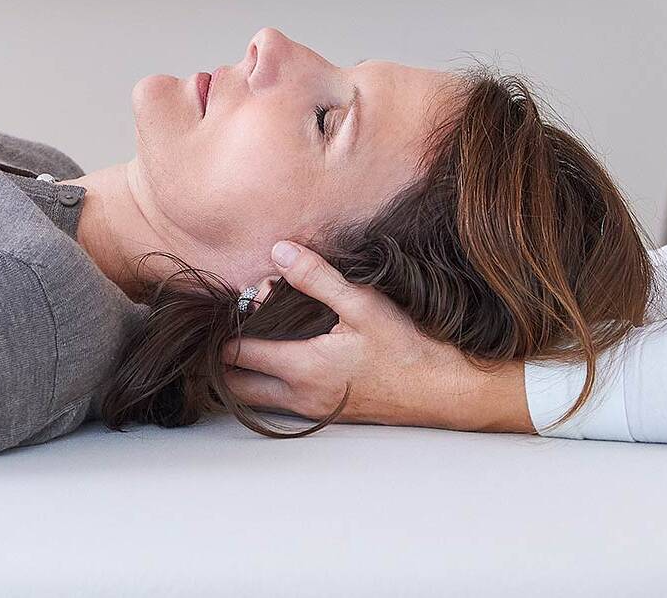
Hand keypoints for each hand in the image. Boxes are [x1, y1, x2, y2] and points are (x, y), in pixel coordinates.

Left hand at [221, 241, 534, 433]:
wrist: (443, 390)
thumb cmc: (407, 346)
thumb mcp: (363, 304)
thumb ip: (316, 278)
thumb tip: (279, 251)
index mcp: (302, 368)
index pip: (236, 353)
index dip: (228, 328)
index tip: (236, 305)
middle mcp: (299, 397)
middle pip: (233, 385)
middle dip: (224, 356)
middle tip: (236, 325)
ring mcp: (311, 411)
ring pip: (254, 399)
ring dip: (245, 372)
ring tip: (258, 337)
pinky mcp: (326, 415)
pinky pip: (279, 404)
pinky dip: (268, 383)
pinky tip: (287, 354)